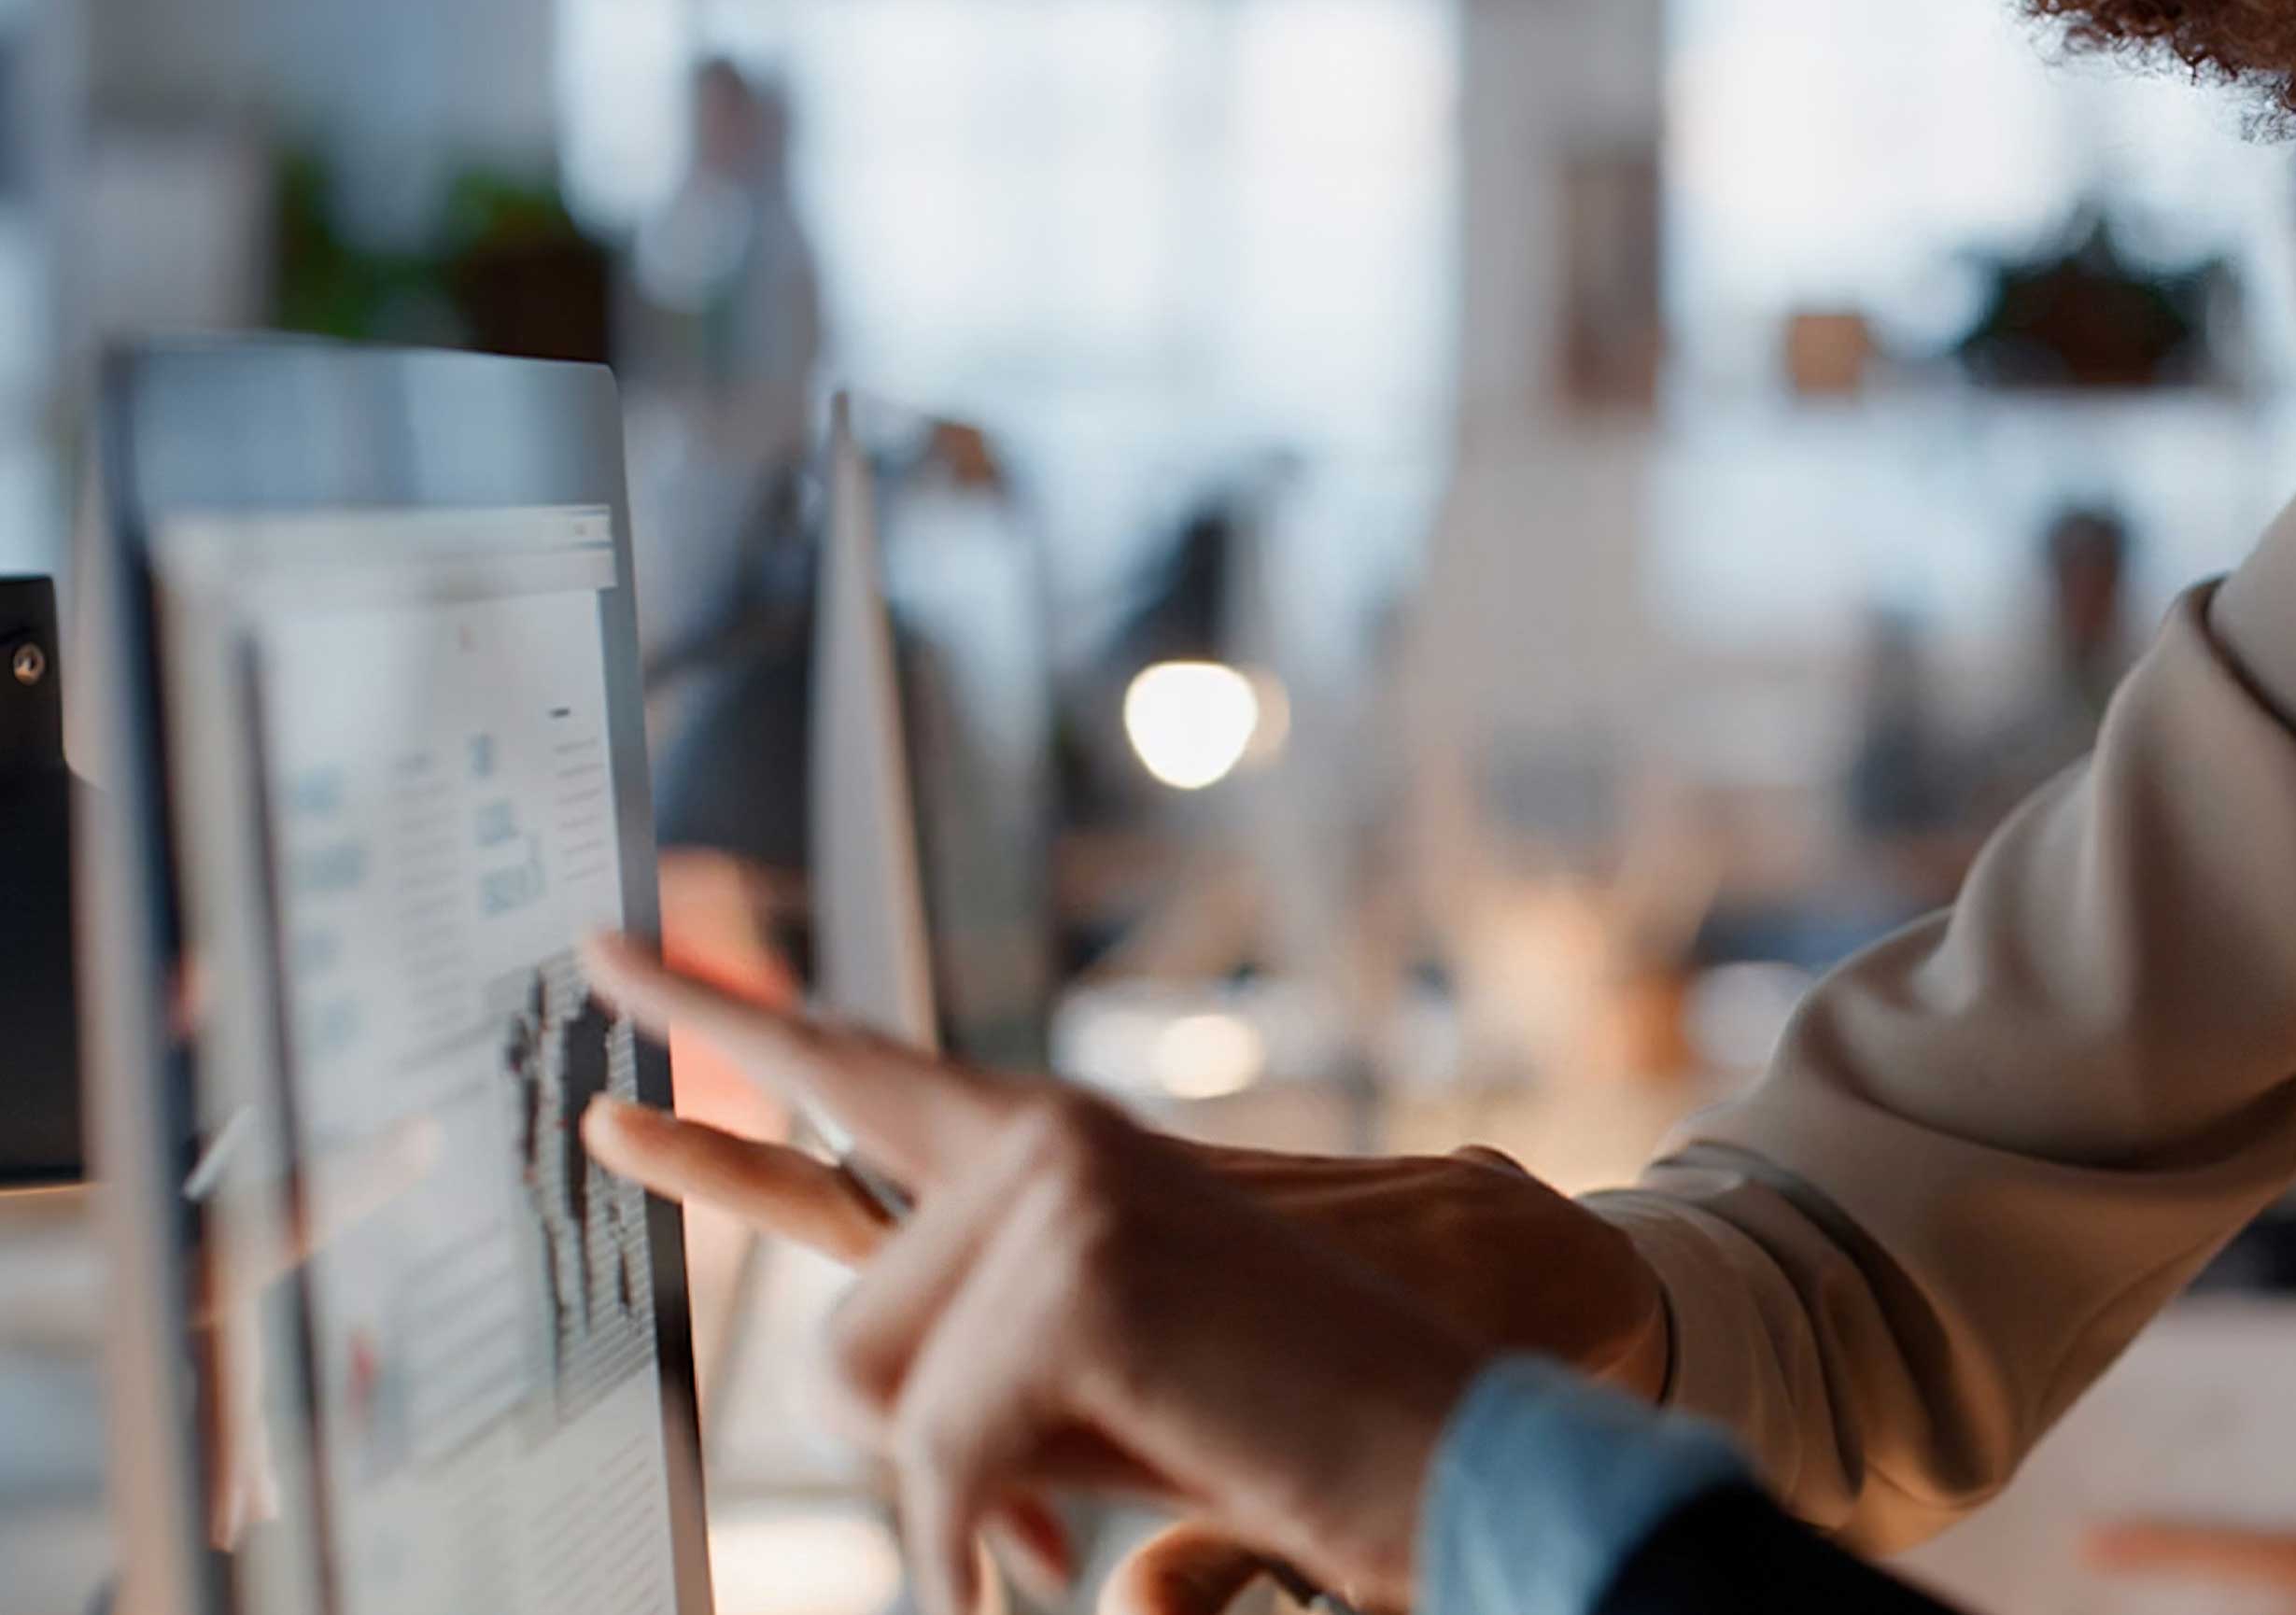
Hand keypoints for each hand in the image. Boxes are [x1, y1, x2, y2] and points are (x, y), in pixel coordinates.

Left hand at [579, 931, 1488, 1614]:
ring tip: (1072, 1520)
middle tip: (944, 1465)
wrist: (1480, 1389)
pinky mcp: (1077, 1271)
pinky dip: (974, 1541)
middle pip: (820, 1295)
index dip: (726, 1021)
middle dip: (879, 1435)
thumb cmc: (1302, 1427)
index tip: (604, 953)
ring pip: (862, 1387)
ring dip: (953, 1495)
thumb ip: (995, 1406)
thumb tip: (930, 1489)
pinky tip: (1049, 1560)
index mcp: (1052, 1174)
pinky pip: (933, 1452)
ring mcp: (1063, 1193)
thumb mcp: (1121, 1414)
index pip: (858, 1081)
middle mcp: (1046, 1153)